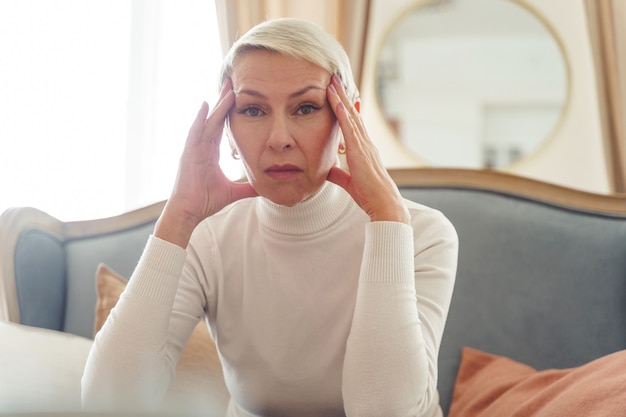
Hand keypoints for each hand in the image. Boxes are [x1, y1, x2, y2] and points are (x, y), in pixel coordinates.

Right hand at [155, 79, 257, 246]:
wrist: (189, 212)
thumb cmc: (206, 201)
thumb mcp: (233, 192)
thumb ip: (248, 188)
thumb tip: (264, 188)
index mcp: (211, 153)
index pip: (223, 127)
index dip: (230, 112)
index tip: (239, 97)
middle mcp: (202, 146)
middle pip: (216, 119)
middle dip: (224, 101)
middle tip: (234, 82)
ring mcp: (194, 148)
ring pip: (209, 122)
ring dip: (218, 105)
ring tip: (227, 88)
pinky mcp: (188, 153)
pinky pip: (195, 132)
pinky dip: (200, 118)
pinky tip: (205, 104)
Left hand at [326, 75, 409, 223]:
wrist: (383, 202)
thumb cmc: (370, 195)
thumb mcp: (349, 182)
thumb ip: (338, 175)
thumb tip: (327, 171)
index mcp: (363, 150)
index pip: (353, 124)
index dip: (346, 108)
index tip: (340, 94)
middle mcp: (365, 143)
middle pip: (352, 114)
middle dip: (342, 95)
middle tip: (334, 78)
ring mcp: (364, 145)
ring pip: (350, 116)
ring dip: (341, 98)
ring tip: (332, 81)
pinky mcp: (359, 151)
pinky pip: (350, 128)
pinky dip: (343, 114)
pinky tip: (336, 102)